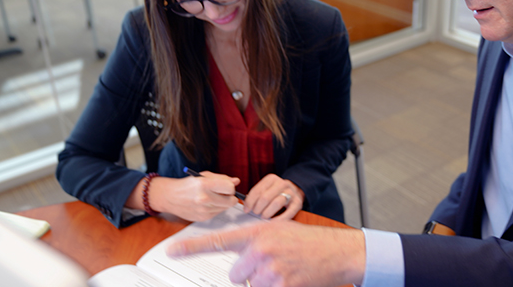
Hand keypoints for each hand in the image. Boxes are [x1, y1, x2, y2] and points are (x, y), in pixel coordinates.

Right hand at [152, 171, 239, 221]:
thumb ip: (222, 178)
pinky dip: (216, 208)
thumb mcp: (204, 176)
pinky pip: (218, 213)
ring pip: (225, 208)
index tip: (226, 186)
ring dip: (223, 203)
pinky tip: (207, 204)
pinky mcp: (202, 218)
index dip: (230, 187)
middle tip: (222, 193)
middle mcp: (204, 198)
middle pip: (231, 201)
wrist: (170, 197)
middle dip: (229, 196)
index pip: (230, 188)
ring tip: (212, 197)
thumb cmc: (187, 184)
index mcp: (204, 184)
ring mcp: (203, 210)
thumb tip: (237, 181)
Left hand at [166, 220, 365, 286]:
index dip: (192, 248)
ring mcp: (271, 269)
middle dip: (249, 274)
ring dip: (266, 283)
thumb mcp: (280, 231)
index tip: (172, 252)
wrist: (339, 251)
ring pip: (252, 285)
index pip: (219, 240)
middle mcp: (261, 249)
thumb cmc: (310, 242)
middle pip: (236, 274)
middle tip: (272, 265)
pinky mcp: (282, 285)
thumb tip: (238, 260)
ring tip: (287, 271)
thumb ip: (256, 242)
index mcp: (258, 232)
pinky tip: (292, 279)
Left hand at [243, 174, 303, 219]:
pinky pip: (288, 212)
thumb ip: (257, 195)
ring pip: (276, 203)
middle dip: (257, 208)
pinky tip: (273, 221)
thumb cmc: (276, 192)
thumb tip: (246, 205)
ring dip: (267, 213)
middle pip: (265, 197)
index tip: (246, 209)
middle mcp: (282, 183)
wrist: (296, 190)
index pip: (257, 190)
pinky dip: (280, 219)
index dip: (249, 202)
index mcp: (272, 179)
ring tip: (263, 216)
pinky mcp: (298, 202)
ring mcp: (291, 193)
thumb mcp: (266, 188)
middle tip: (255, 213)